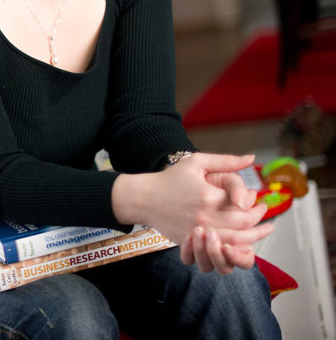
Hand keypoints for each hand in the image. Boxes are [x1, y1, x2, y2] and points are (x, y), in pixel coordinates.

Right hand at [112, 152, 273, 273]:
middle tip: (265, 219)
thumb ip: (226, 161)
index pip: (243, 207)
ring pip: (233, 244)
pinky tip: (239, 245)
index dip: (256, 206)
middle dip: (259, 225)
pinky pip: (217, 252)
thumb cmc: (170, 178)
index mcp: (209, 196)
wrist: (144, 198)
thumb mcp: (197, 162)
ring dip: (251, 241)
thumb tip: (250, 158)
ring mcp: (197, 233)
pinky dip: (231, 250)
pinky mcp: (191, 242)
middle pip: (242, 228)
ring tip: (259, 233)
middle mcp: (205, 218)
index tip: (261, 202)